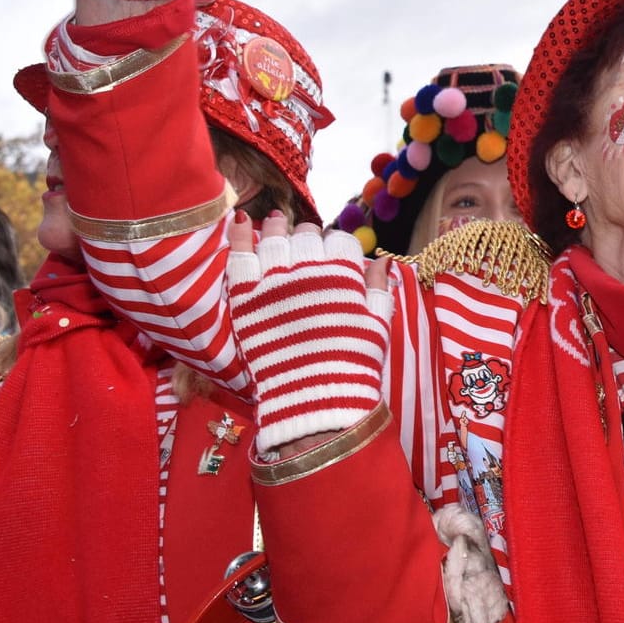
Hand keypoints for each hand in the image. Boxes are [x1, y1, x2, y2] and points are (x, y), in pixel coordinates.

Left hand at [227, 210, 391, 453]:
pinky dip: (241, 235)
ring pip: (275, 239)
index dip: (336, 246)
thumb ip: (379, 290)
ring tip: (275, 224)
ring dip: (276, 228)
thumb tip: (383, 261)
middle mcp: (309, 271)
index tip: (331, 253)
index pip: (340, 242)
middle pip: (307, 236)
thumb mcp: (377, 326)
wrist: (314, 400)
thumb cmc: (351, 365)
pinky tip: (242, 222)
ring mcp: (274, 282)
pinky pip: (240, 255)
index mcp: (343, 275)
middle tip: (303, 245)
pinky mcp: (246, 297)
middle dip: (307, 238)